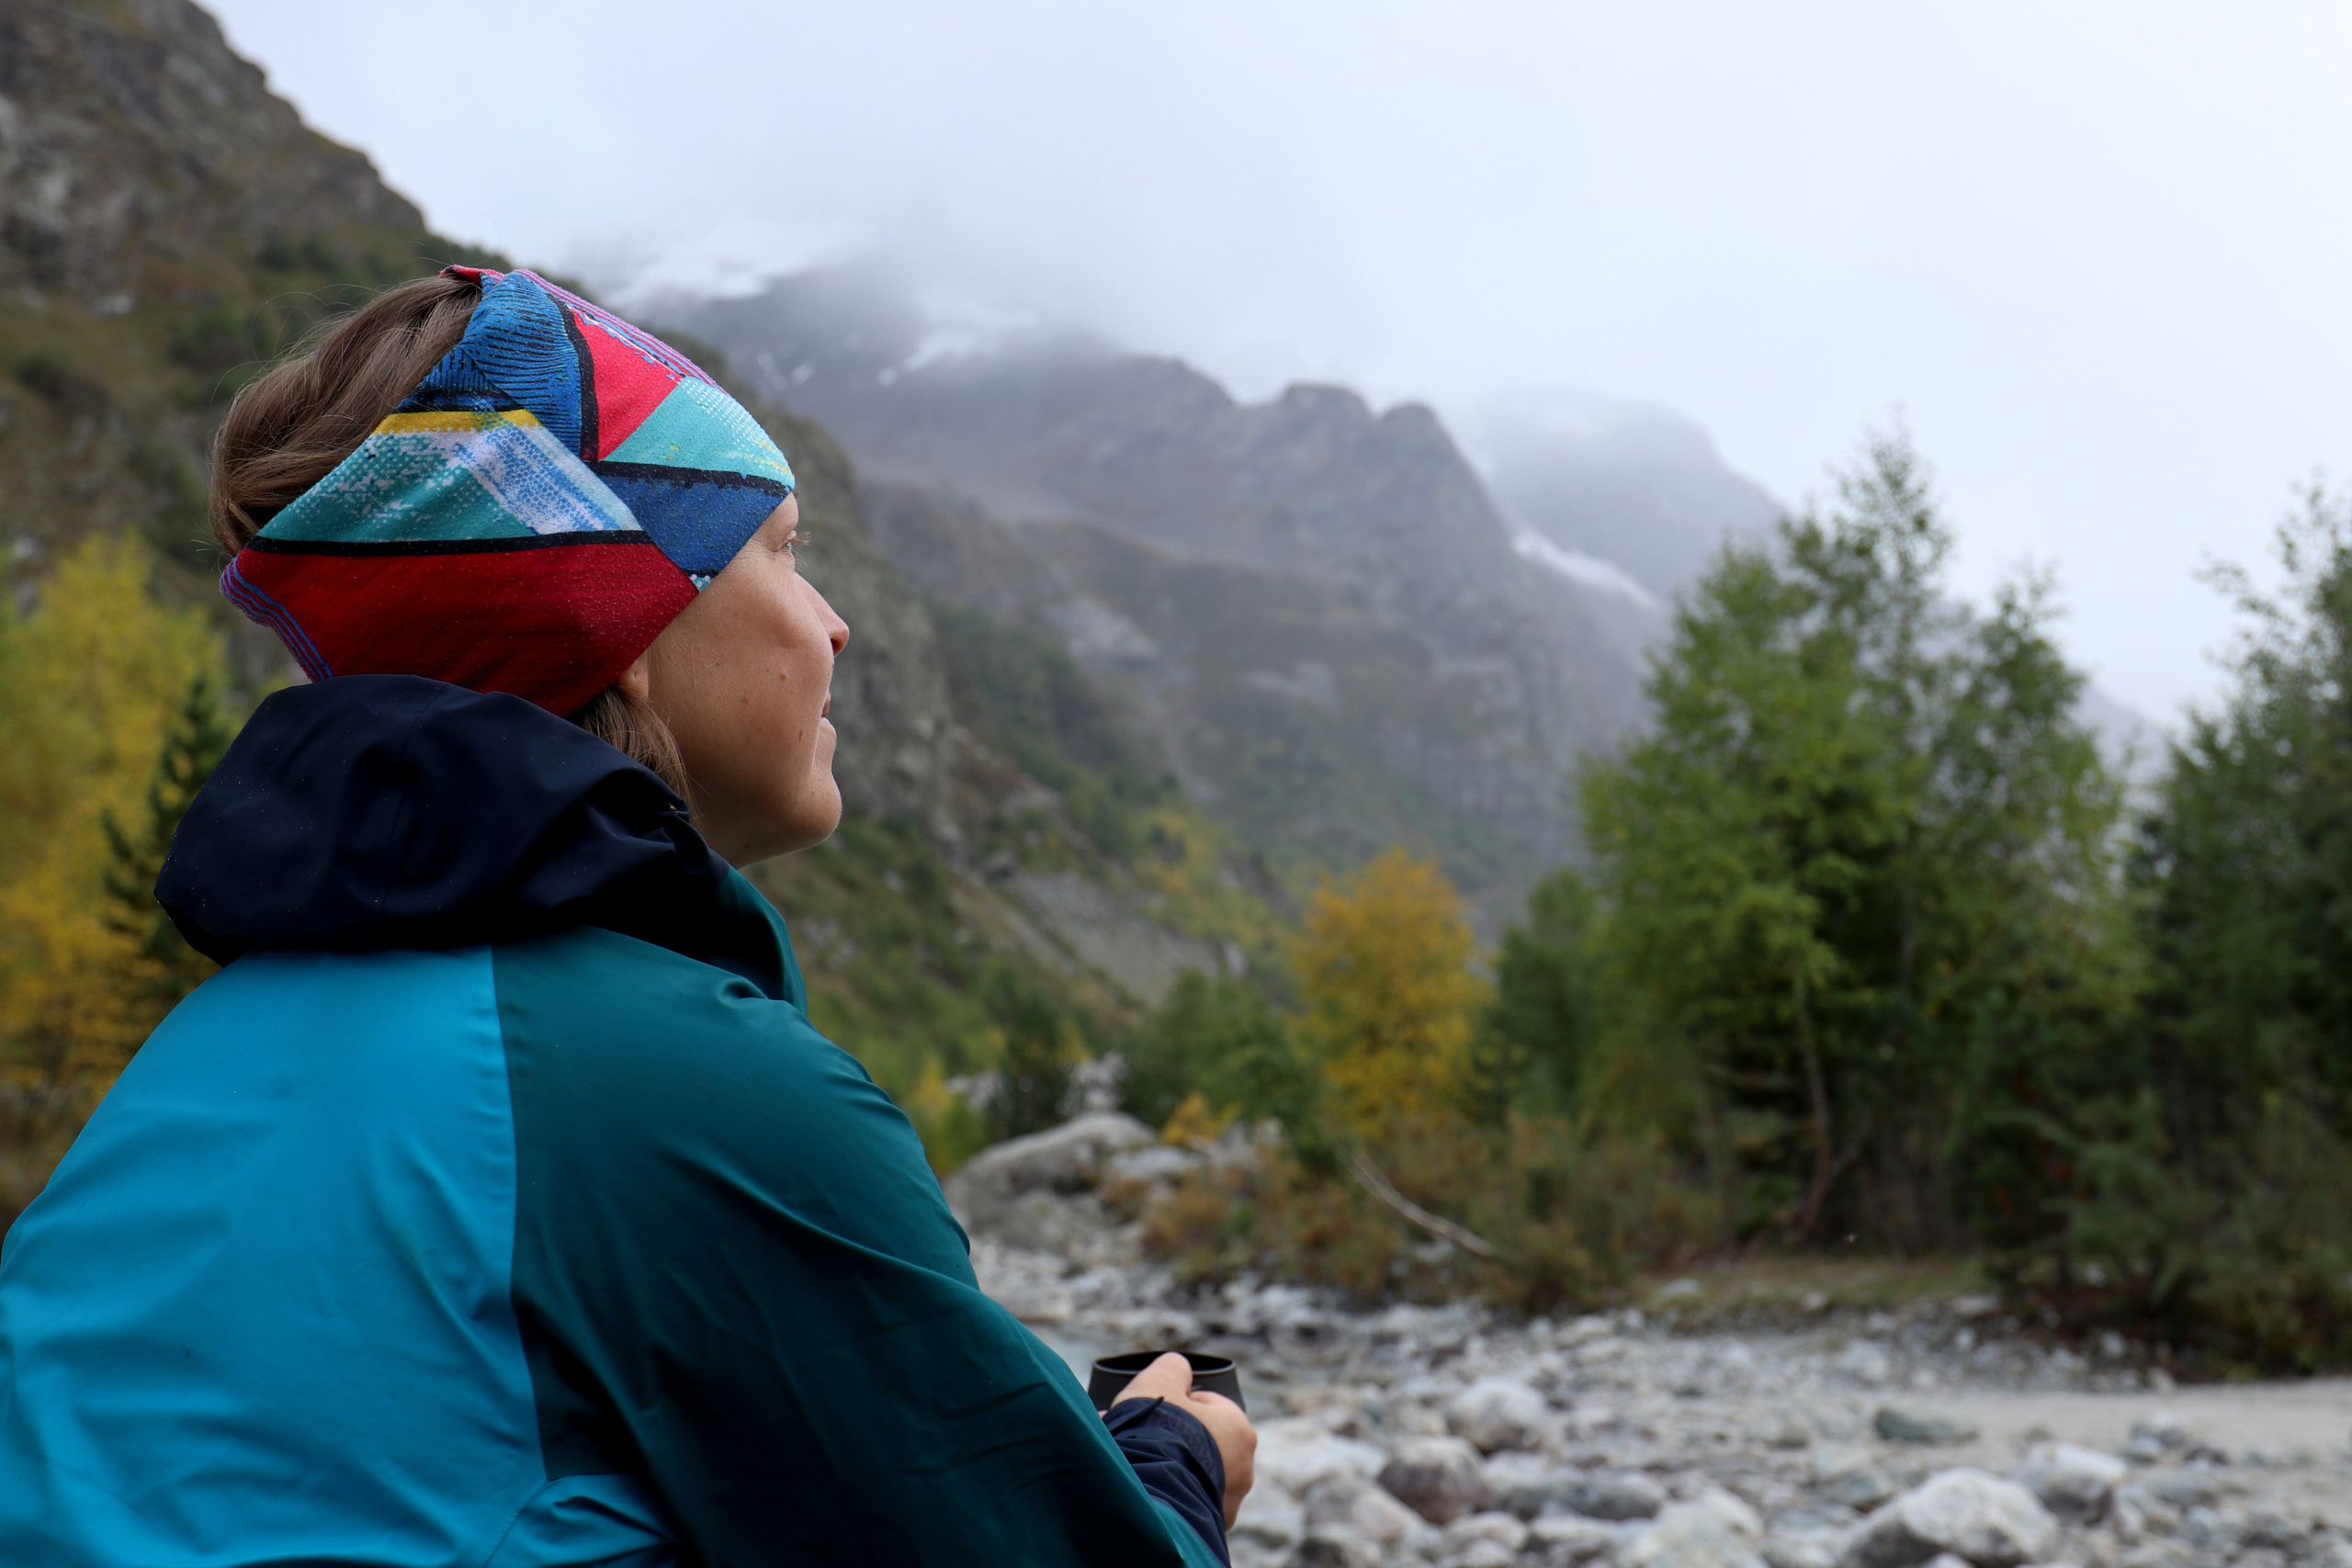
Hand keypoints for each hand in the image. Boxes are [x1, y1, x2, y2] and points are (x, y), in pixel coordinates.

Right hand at [1112, 1352, 1256, 1526]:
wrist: (1149, 1491)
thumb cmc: (1157, 1432)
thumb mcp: (1159, 1380)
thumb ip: (1173, 1367)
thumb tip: (1179, 1369)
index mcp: (1240, 1430)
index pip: (1208, 1405)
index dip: (1177, 1402)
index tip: (1154, 1409)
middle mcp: (1243, 1469)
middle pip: (1199, 1442)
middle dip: (1166, 1436)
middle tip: (1132, 1435)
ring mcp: (1227, 1503)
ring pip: (1189, 1473)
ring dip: (1162, 1464)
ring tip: (1126, 1462)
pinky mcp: (1206, 1526)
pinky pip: (1183, 1500)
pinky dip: (1164, 1492)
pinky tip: (1137, 1487)